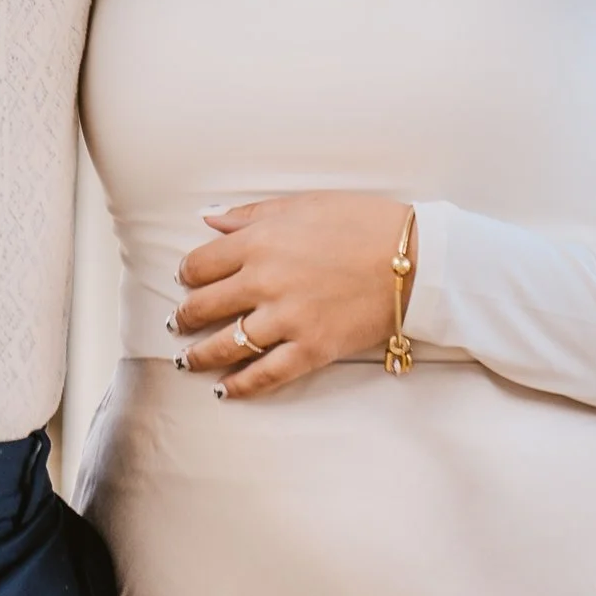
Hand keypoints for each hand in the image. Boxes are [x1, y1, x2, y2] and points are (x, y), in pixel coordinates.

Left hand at [173, 192, 407, 398]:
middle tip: (178, 324)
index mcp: (259, 242)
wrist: (417, 258)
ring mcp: (287, 318)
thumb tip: (208, 219)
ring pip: (226, 345)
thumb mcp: (303, 204)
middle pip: (204, 306)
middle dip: (185, 317)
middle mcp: (265, 281)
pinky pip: (266, 374)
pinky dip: (241, 386)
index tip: (185, 281)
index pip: (200, 264)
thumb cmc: (362, 222)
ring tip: (188, 360)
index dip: (187, 275)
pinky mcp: (312, 348)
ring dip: (201, 355)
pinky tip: (225, 391)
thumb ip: (251, 215)